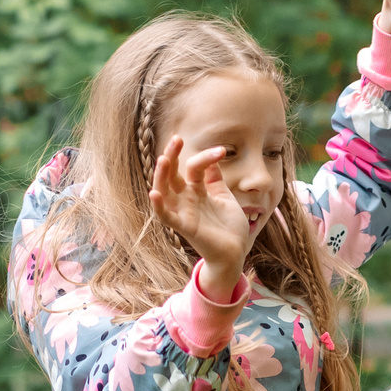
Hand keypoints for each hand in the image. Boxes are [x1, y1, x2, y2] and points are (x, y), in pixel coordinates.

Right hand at [149, 136, 249, 287]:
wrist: (236, 251)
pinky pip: (166, 216)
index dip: (205, 156)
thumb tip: (212, 158)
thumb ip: (215, 179)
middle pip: (172, 174)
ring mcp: (183, 212)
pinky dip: (159, 206)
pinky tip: (154, 193)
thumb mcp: (223, 196)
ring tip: (164, 159)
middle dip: (172, 155)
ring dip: (161, 175)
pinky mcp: (185, 227)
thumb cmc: (230, 226)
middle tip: (176, 139)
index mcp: (196, 190)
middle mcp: (186, 199)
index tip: (222, 150)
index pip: (193, 167)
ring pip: (164, 191)